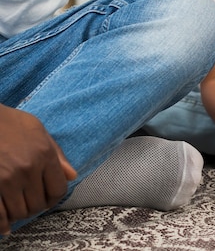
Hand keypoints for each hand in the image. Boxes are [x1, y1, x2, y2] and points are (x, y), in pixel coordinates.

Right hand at [0, 105, 76, 234]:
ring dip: (19, 213)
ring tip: (17, 207)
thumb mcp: (38, 131)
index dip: (55, 198)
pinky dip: (2, 224)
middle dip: (36, 206)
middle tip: (30, 202)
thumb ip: (56, 154)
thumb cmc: (10, 123)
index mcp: (44, 155)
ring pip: (19, 212)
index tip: (49, 198)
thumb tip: (72, 176)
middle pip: (39, 204)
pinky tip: (4, 226)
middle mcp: (28, 170)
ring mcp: (6, 180)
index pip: (58, 189)